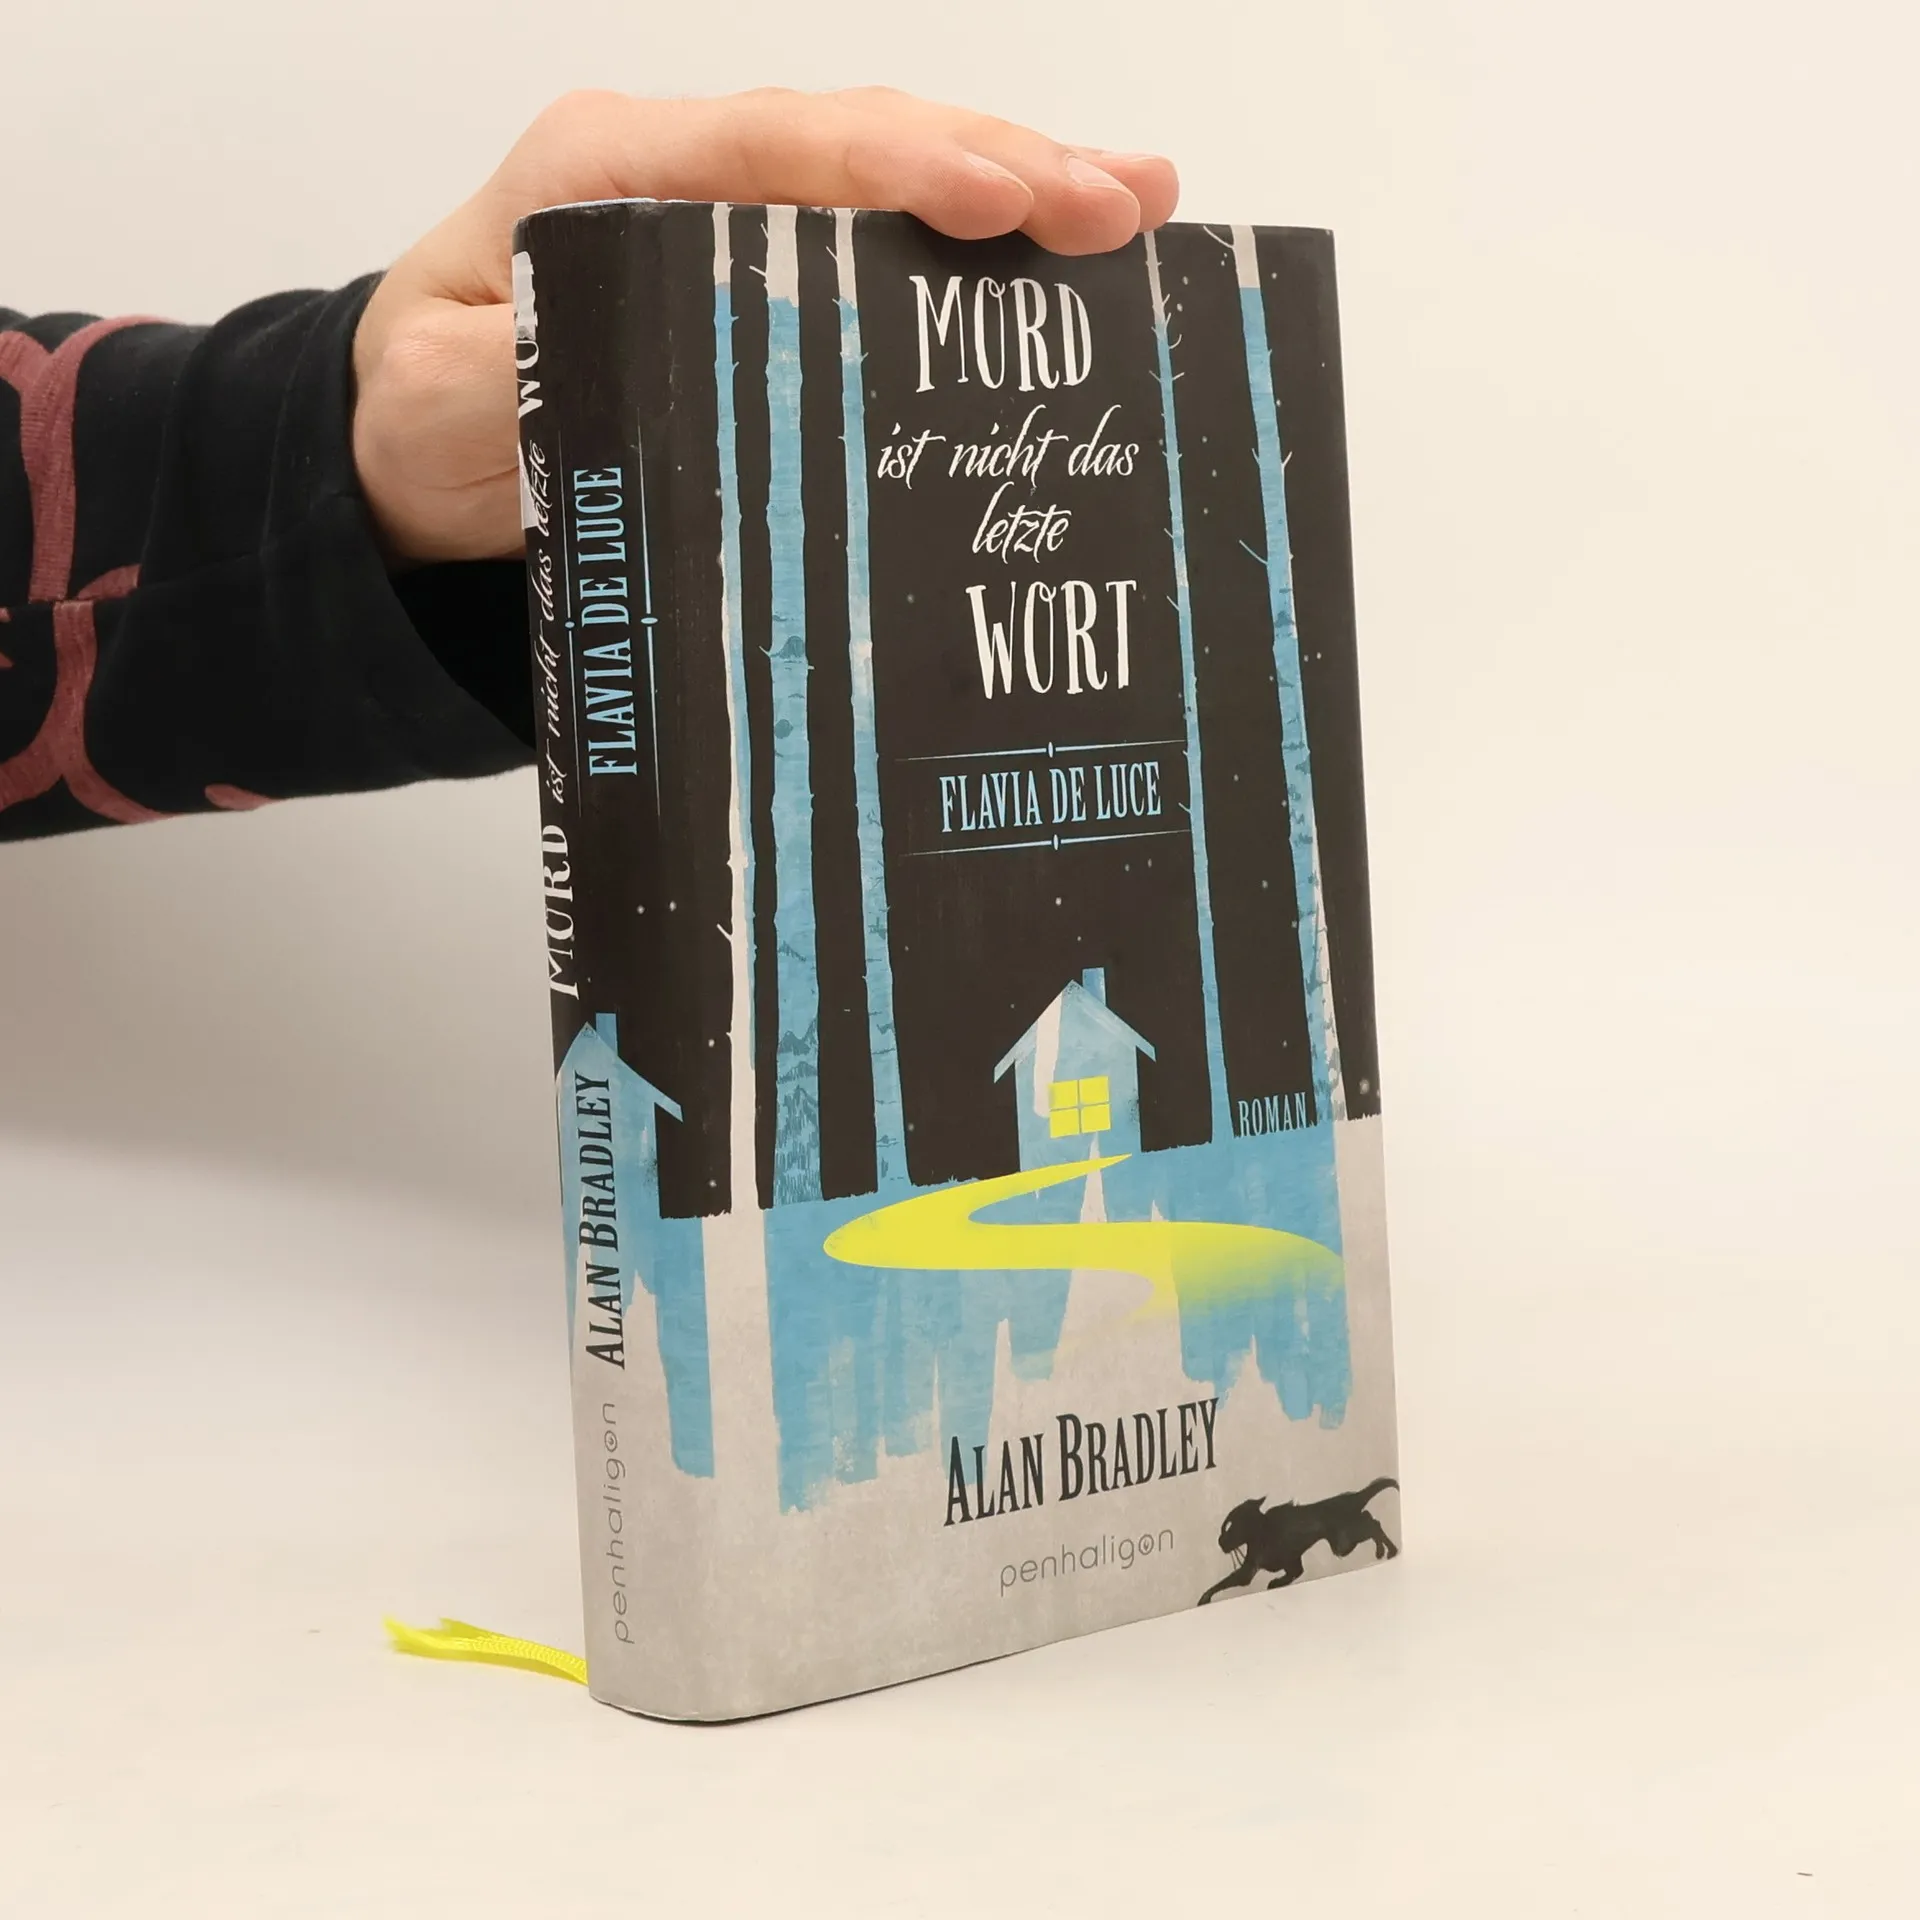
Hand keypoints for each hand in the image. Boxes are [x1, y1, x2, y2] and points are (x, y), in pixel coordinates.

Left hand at [351, 88, 1178, 564]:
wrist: (408, 433)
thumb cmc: (424, 405)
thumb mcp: (442, 400)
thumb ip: (520, 378)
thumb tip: (621, 381)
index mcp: (607, 173)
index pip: (771, 149)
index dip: (893, 168)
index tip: (998, 199)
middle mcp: (684, 175)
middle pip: (861, 140)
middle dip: (999, 164)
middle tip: (1122, 205)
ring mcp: (730, 216)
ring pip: (890, 176)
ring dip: (1018, 186)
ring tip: (1140, 210)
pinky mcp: (763, 273)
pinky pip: (882, 240)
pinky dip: (976, 247)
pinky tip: (1063, 259)